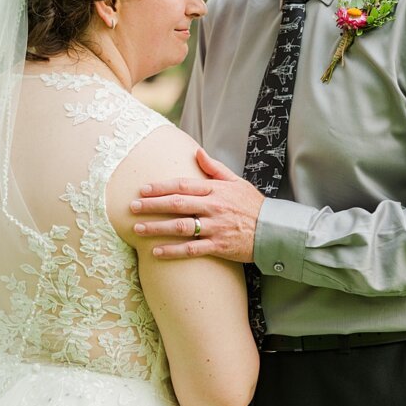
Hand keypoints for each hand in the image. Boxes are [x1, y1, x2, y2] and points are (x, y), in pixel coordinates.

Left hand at [131, 148, 263, 262]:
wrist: (274, 229)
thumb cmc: (253, 205)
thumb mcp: (237, 182)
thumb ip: (215, 168)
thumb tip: (196, 152)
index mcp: (217, 190)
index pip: (183, 185)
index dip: (161, 187)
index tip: (142, 190)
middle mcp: (214, 207)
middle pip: (177, 204)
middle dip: (152, 205)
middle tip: (132, 207)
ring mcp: (216, 227)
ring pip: (181, 226)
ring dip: (157, 228)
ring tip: (138, 228)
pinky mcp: (219, 246)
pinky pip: (191, 249)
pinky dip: (172, 251)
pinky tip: (156, 252)